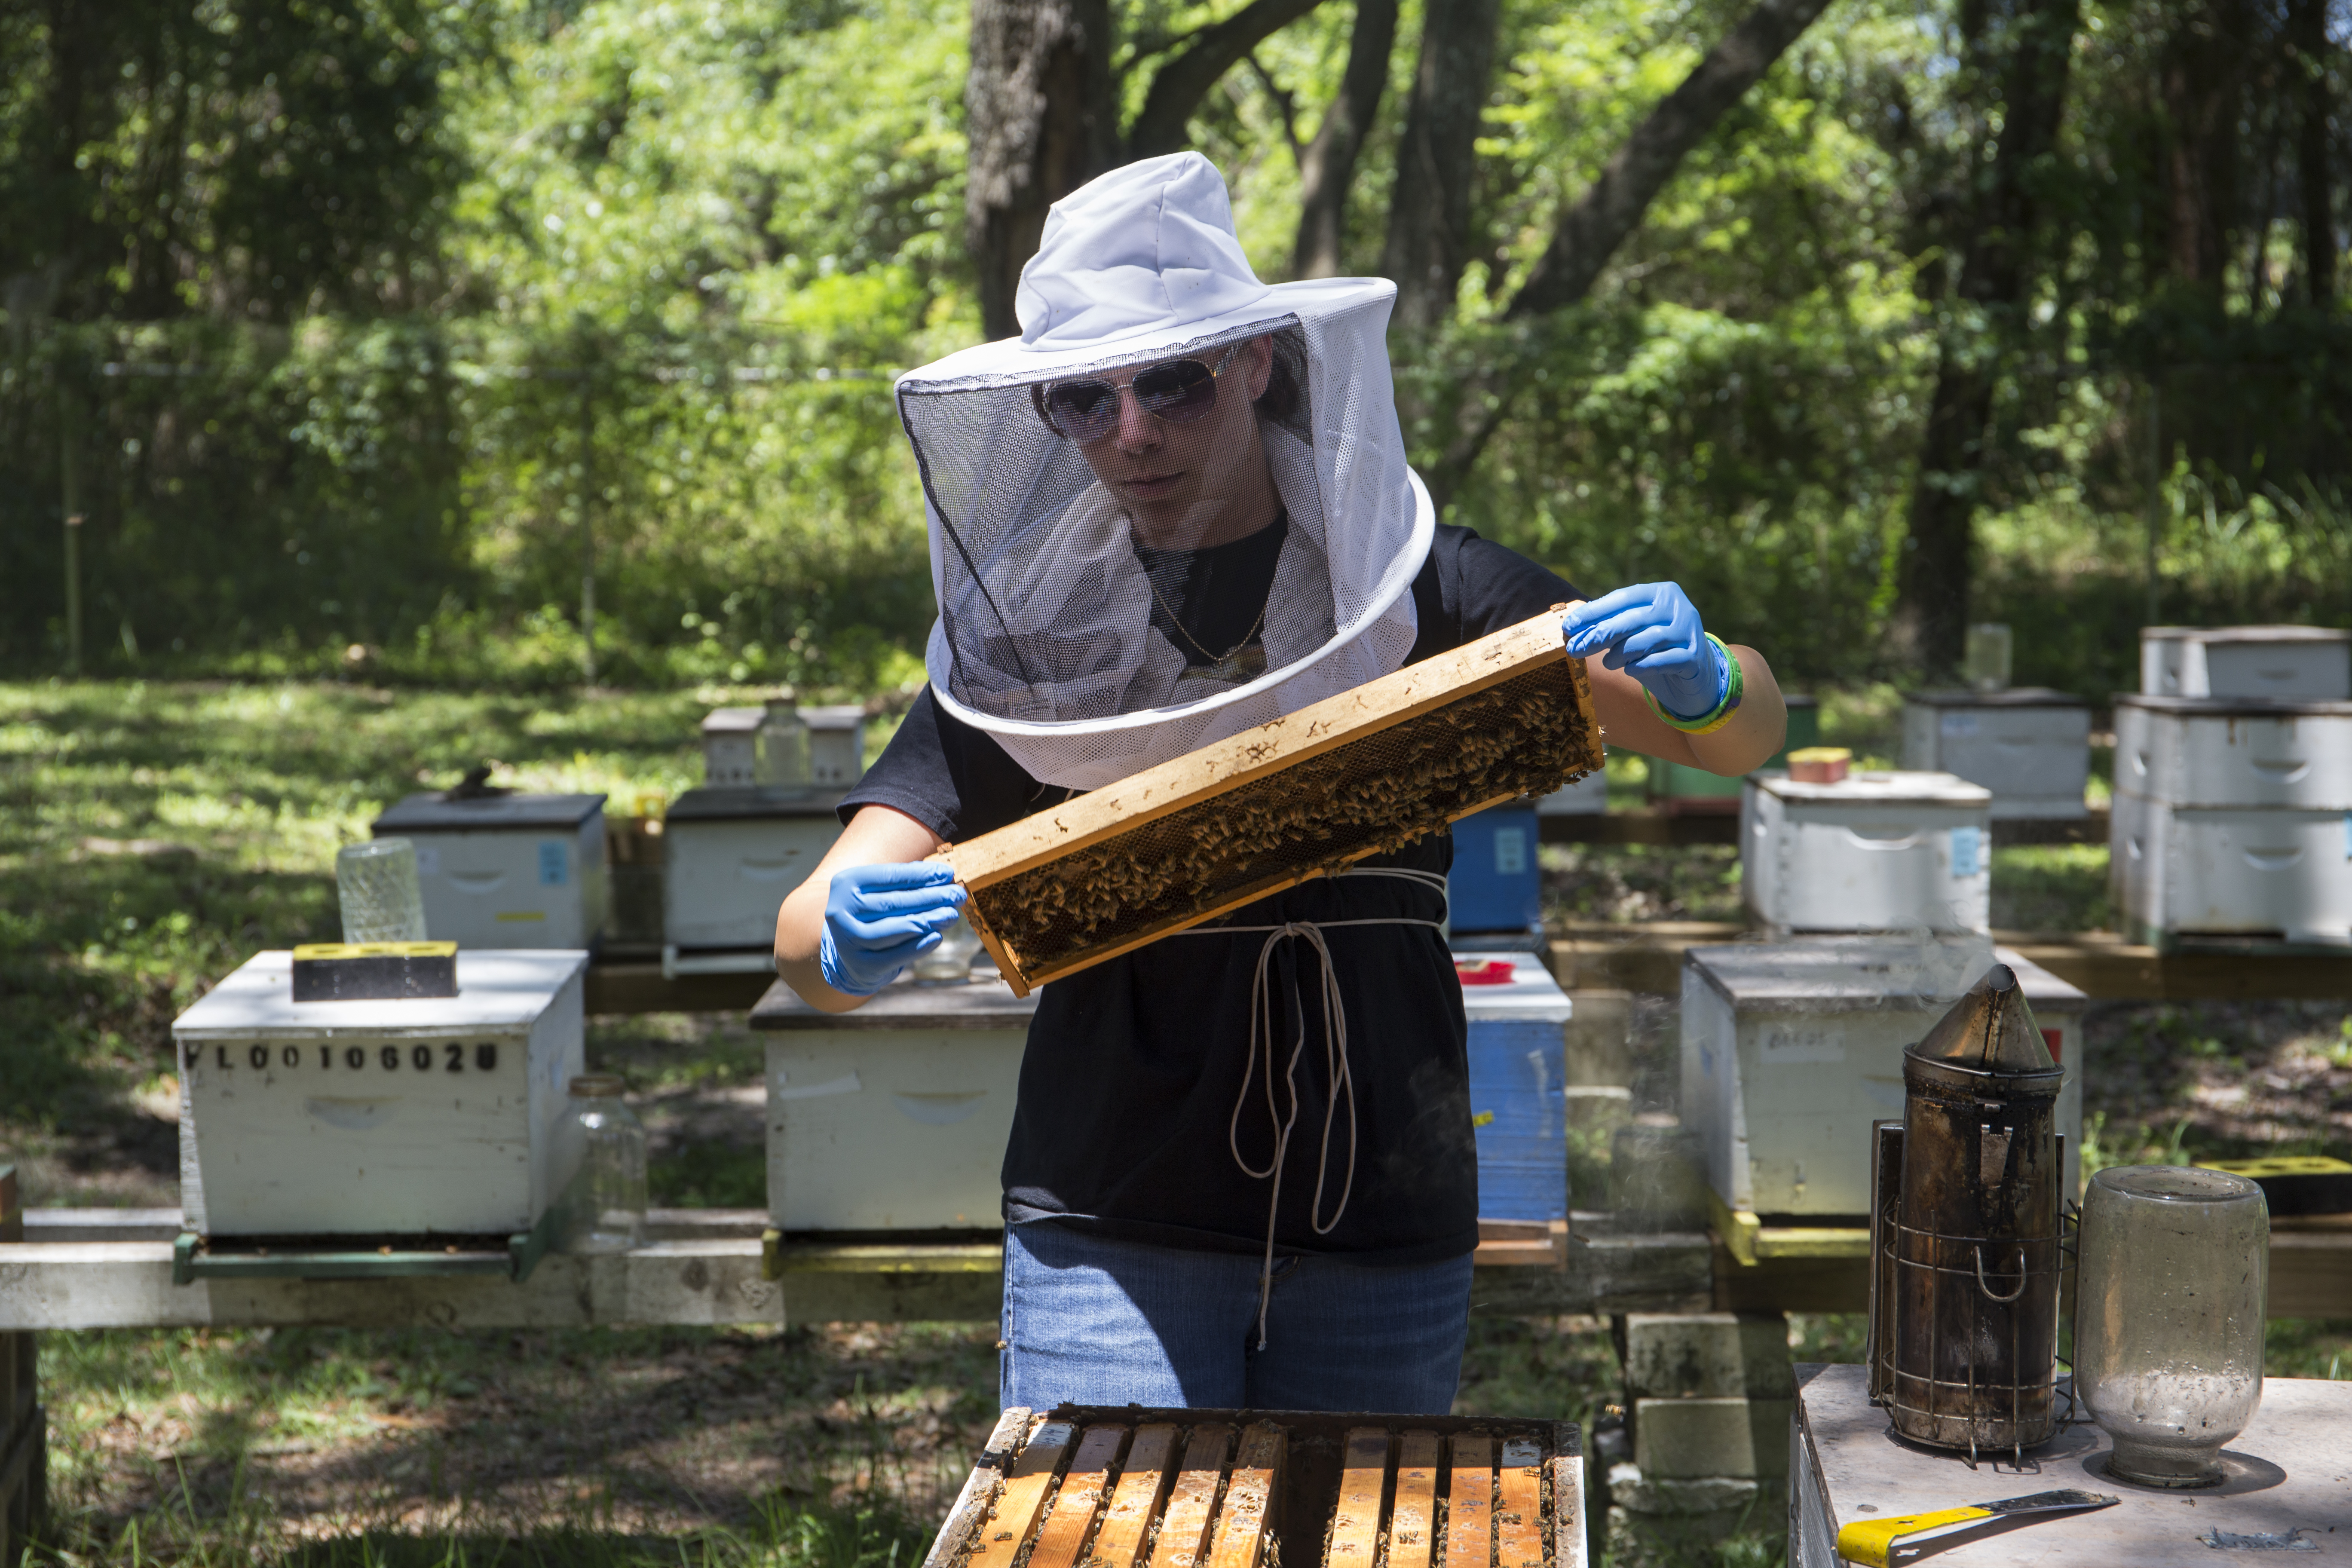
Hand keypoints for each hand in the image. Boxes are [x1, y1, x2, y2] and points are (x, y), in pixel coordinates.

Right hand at [818, 862, 968, 996]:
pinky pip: (895, 956)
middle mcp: (840, 911)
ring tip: (951, 915)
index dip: (921, 875)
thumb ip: (907, 884)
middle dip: (930, 898)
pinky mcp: (862, 965)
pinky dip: (918, 946)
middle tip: (957, 895)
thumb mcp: (881, 892)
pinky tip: (937, 937)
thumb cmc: (873, 913)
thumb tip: (944, 878)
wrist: (849, 952)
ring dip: (928, 921)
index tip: (948, 874)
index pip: (889, 876)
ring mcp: (848, 940)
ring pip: (895, 929)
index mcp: (846, 883)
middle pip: (893, 903)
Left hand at [1563, 583, 1727, 721]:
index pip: (1623, 598)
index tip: (1568, 626)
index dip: (1593, 612)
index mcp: (1662, 592)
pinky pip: (1661, 660)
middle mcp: (1678, 607)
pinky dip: (1641, 666)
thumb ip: (1612, 626)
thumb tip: (1573, 629)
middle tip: (1575, 649)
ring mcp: (1689, 631)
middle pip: (1631, 619)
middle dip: (1599, 635)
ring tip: (1608, 663)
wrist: (1697, 677)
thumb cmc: (1658, 650)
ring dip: (1619, 653)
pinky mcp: (1694, 657)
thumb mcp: (1634, 633)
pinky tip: (1630, 670)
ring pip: (1645, 639)